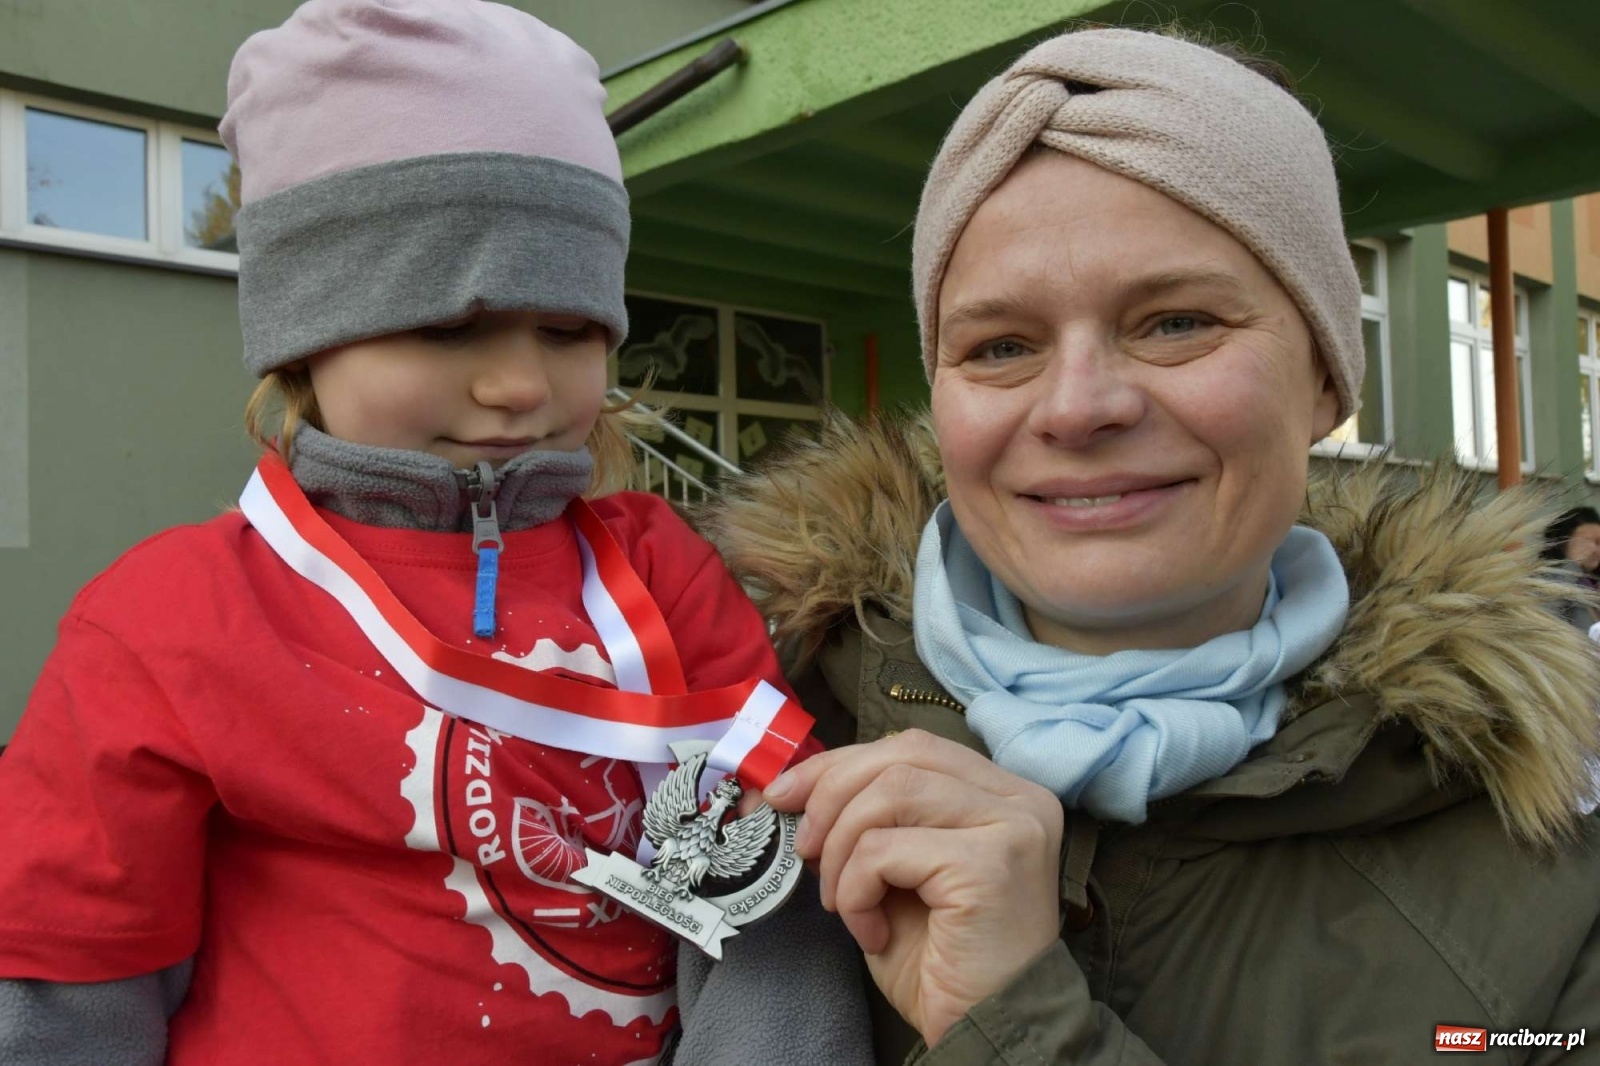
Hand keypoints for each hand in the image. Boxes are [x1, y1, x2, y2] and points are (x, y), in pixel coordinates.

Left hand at [763, 730, 1063, 1045]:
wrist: (984, 1032)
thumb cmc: (942, 961)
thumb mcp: (896, 872)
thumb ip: (867, 821)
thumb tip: (791, 788)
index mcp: (1001, 793)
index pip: (911, 747)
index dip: (841, 764)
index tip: (786, 793)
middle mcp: (1020, 799)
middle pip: (901, 756)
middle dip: (830, 794)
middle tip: (801, 847)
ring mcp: (1012, 826)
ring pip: (890, 793)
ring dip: (842, 848)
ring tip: (841, 900)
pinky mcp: (991, 863)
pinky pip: (887, 849)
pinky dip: (857, 886)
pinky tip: (869, 928)